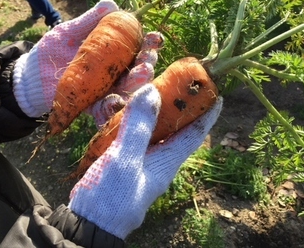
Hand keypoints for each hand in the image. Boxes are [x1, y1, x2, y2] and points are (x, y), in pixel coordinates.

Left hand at [12, 0, 163, 122]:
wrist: (30, 77)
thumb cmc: (50, 52)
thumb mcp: (68, 32)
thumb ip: (88, 21)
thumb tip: (111, 4)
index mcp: (112, 53)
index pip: (136, 47)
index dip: (149, 43)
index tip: (155, 38)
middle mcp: (113, 72)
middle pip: (138, 68)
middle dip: (148, 62)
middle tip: (149, 57)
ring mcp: (104, 90)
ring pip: (127, 89)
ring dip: (138, 82)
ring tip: (142, 73)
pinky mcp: (92, 105)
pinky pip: (106, 109)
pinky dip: (113, 106)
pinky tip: (117, 100)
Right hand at [68, 84, 222, 239]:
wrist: (87, 223)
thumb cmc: (111, 196)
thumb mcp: (125, 159)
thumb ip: (139, 127)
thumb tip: (152, 91)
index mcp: (166, 162)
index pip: (193, 133)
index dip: (206, 113)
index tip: (216, 93)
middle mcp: (156, 160)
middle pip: (172, 127)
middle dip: (175, 104)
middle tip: (174, 81)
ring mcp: (137, 161)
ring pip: (148, 129)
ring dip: (148, 109)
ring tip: (146, 88)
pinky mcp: (120, 161)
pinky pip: (127, 134)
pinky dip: (124, 120)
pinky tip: (116, 109)